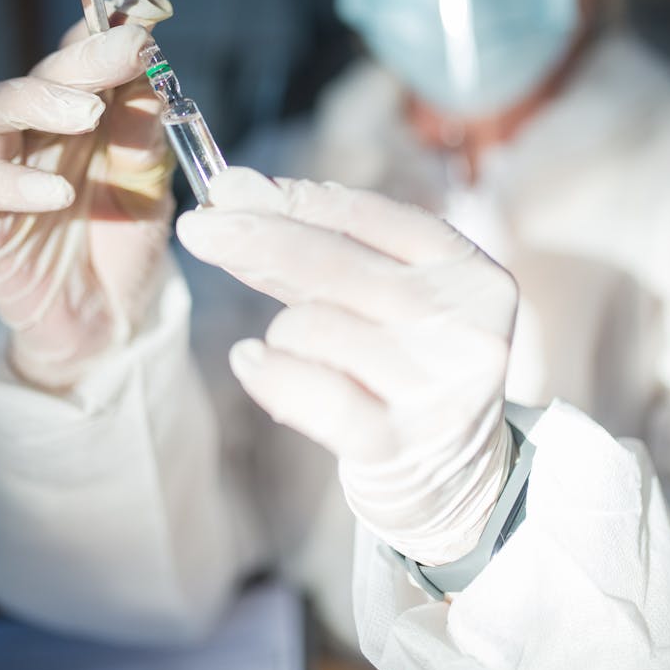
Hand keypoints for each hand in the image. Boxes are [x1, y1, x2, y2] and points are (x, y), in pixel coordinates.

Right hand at [0, 0, 174, 389]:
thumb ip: (146, 134)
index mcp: (80, 116)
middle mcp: (36, 134)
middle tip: (129, 49)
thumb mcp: (149, 186)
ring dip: (37, 100)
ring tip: (88, 112)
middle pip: (39, 74)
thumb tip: (154, 72)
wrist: (107, 323)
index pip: (82, 56)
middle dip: (83, 56)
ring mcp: (2, 173)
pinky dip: (15, 184)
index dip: (108, 26)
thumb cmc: (123, 245)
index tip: (150, 9)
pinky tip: (59, 192)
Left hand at [176, 167, 516, 566]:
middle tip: (200, 227)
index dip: (294, 199)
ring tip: (297, 352)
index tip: (232, 189)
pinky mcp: (399, 443)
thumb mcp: (388, 301)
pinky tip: (250, 362)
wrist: (459, 479)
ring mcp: (435, 385)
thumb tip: (235, 190)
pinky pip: (310, 391)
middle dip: (256, 238)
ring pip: (311, 325)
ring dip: (283, 333)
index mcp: (469, 271)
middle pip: (334, 261)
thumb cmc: (406, 369)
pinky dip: (270, 372)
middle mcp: (464, 323)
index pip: (369, 217)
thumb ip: (320, 249)